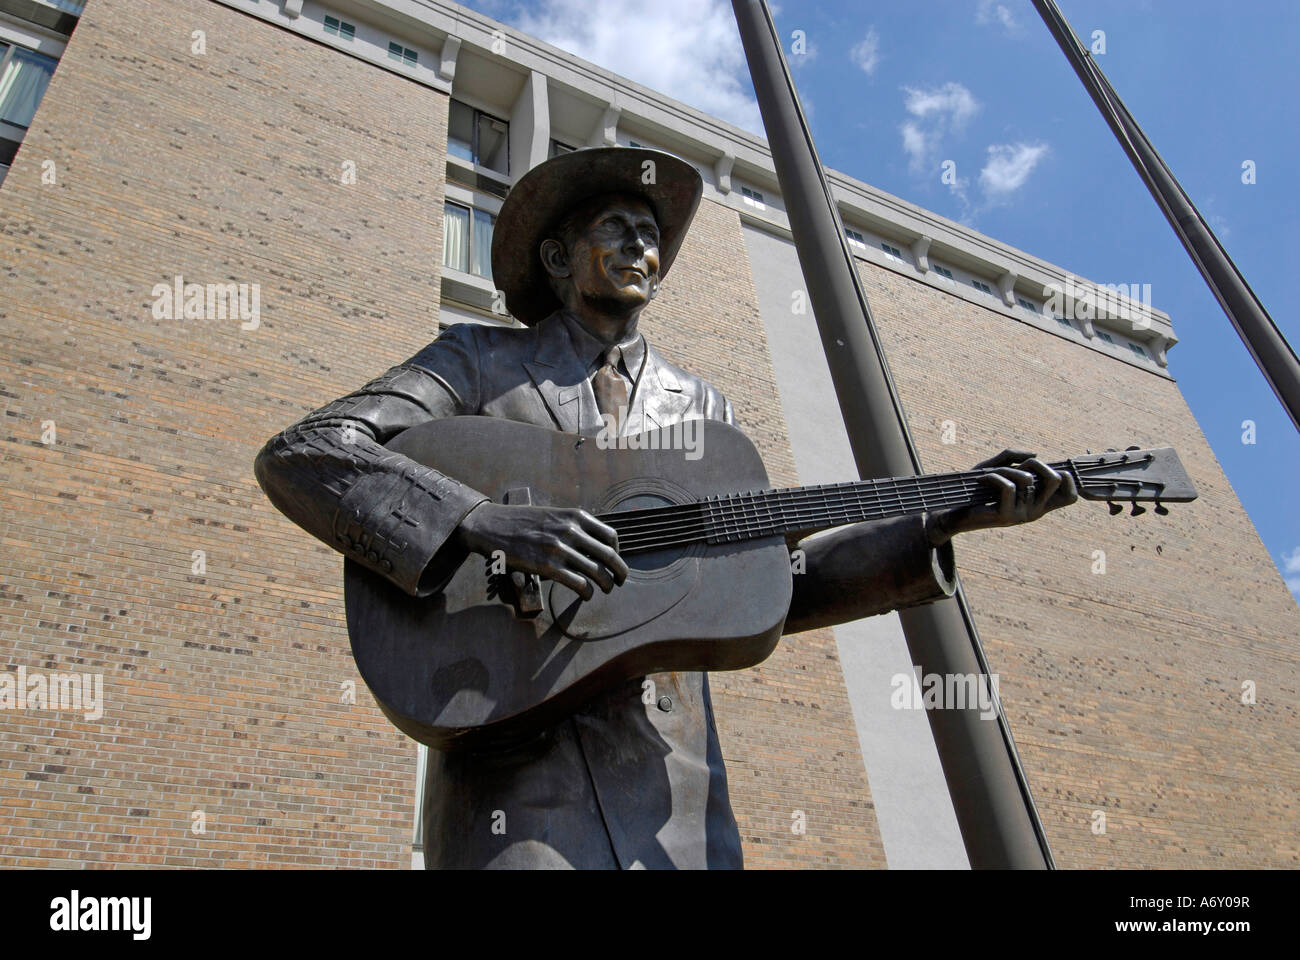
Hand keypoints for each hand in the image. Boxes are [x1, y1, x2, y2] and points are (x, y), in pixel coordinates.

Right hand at [455, 502, 628, 600]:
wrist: (491, 525)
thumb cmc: (520, 522)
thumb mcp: (552, 515)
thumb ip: (572, 527)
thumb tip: (591, 546)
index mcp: (575, 516)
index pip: (610, 536)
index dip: (617, 552)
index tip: (614, 561)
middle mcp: (571, 531)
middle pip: (609, 556)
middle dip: (620, 572)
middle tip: (621, 581)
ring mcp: (559, 549)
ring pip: (597, 572)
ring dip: (606, 585)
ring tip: (606, 590)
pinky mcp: (547, 567)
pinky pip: (579, 584)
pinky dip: (587, 593)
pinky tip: (586, 596)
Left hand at [926, 449, 1077, 545]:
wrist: (953, 512)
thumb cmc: (976, 490)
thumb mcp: (995, 468)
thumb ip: (1013, 458)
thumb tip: (1035, 455)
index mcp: (1039, 504)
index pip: (1071, 497)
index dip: (1068, 478)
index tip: (1047, 469)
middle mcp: (1035, 513)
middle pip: (1054, 480)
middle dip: (1035, 464)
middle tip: (1015, 465)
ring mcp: (1022, 516)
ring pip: (1026, 479)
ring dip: (1005, 469)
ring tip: (988, 474)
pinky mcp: (1006, 517)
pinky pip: (1008, 487)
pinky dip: (994, 477)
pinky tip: (982, 479)